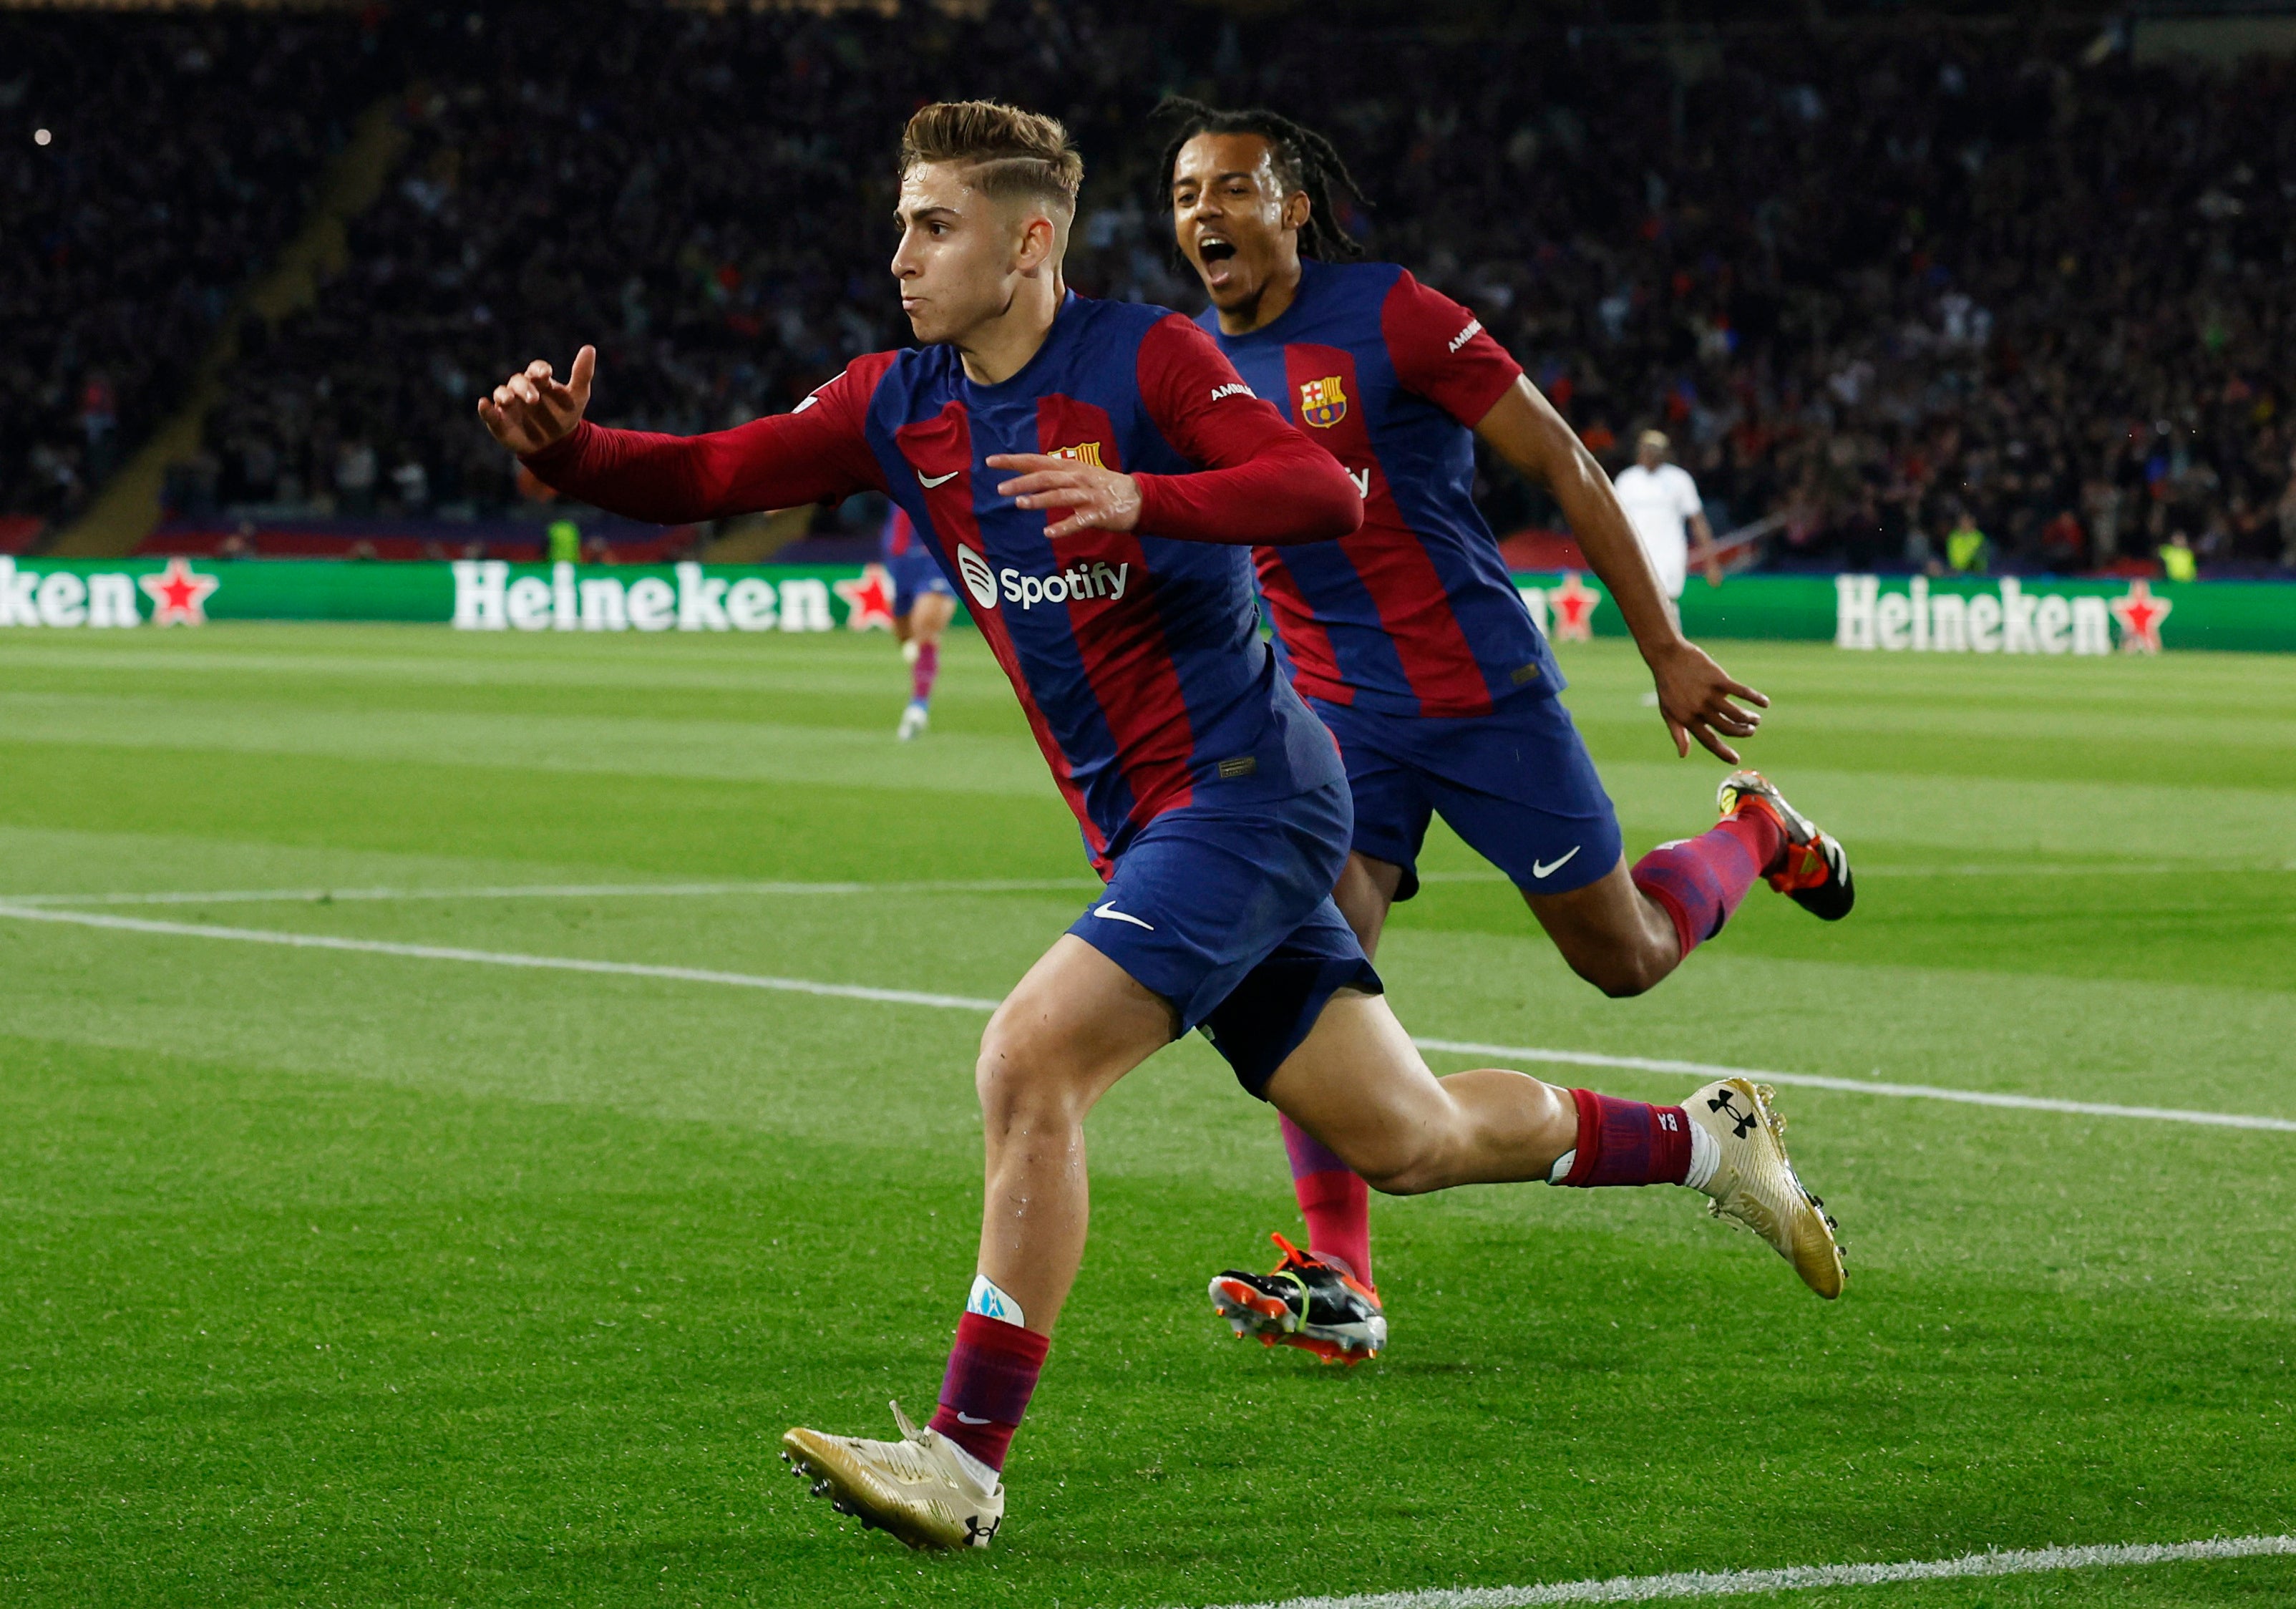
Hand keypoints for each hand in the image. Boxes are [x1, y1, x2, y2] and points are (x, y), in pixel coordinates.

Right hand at [477, 345, 594, 454]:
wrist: (558, 444)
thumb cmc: (565, 415)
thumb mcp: (578, 396)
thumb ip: (582, 373)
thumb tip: (589, 348)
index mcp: (539, 381)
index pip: (536, 369)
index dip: (539, 370)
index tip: (545, 374)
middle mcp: (521, 389)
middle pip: (518, 381)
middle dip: (525, 388)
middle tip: (535, 399)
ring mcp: (509, 404)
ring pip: (501, 393)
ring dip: (504, 395)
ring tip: (509, 400)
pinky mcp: (499, 421)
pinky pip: (489, 413)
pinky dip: (485, 409)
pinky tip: (483, 404)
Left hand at [986, 453, 1141, 539]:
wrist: (1139, 497)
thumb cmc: (1103, 485)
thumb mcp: (1079, 473)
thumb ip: (1055, 474)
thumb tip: (1026, 474)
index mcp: (1070, 467)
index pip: (1036, 460)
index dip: (1014, 461)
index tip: (991, 461)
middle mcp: (1077, 478)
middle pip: (1045, 477)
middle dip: (1022, 482)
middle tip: (1001, 488)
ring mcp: (1088, 496)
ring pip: (1060, 496)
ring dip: (1039, 500)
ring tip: (1019, 504)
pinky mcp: (1099, 514)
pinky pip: (1078, 521)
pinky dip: (1063, 527)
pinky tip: (1048, 533)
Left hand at [1647, 639, 1768, 762]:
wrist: (1667, 656)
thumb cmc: (1667, 686)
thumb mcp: (1668, 712)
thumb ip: (1678, 733)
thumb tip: (1683, 755)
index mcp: (1687, 719)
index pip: (1709, 741)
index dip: (1723, 752)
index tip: (1736, 760)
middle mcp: (1700, 709)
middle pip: (1728, 728)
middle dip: (1742, 733)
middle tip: (1750, 731)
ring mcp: (1710, 694)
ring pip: (1737, 714)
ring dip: (1750, 719)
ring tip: (1755, 720)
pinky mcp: (1719, 679)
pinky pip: (1742, 692)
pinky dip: (1756, 699)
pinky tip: (1765, 703)